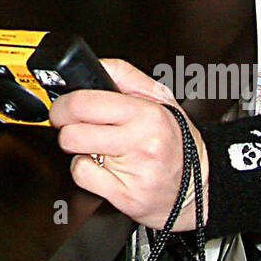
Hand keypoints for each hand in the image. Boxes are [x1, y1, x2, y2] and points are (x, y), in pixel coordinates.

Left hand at [48, 58, 207, 230]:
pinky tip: (104, 168)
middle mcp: (142, 142)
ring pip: (75, 153)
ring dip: (78, 149)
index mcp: (147, 113)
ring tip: (96, 146)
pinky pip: (82, 176)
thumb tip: (93, 64)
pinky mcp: (125, 196)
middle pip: (73, 130)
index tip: (62, 105)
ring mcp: (134, 171)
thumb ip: (124, 75)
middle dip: (64, 126)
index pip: (85, 102)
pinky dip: (86, 172)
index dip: (64, 103)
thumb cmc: (176, 140)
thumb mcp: (160, 98)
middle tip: (70, 125)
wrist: (197, 186)